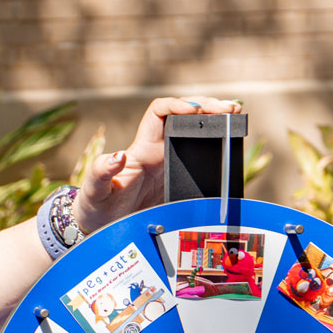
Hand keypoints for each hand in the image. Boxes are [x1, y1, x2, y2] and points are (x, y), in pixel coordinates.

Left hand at [74, 96, 242, 233]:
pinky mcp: (180, 180)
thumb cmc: (96, 205)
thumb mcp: (96, 190)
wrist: (102, 227)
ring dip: (216, 121)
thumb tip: (118, 156)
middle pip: (185, 116)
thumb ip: (102, 172)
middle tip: (230, 109)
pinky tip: (233, 143)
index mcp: (141, 148)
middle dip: (207, 106)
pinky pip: (202, 158)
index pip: (160, 112)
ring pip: (196, 133)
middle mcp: (158, 151)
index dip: (177, 105)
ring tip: (236, 116)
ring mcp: (171, 165)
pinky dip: (218, 146)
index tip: (196, 110)